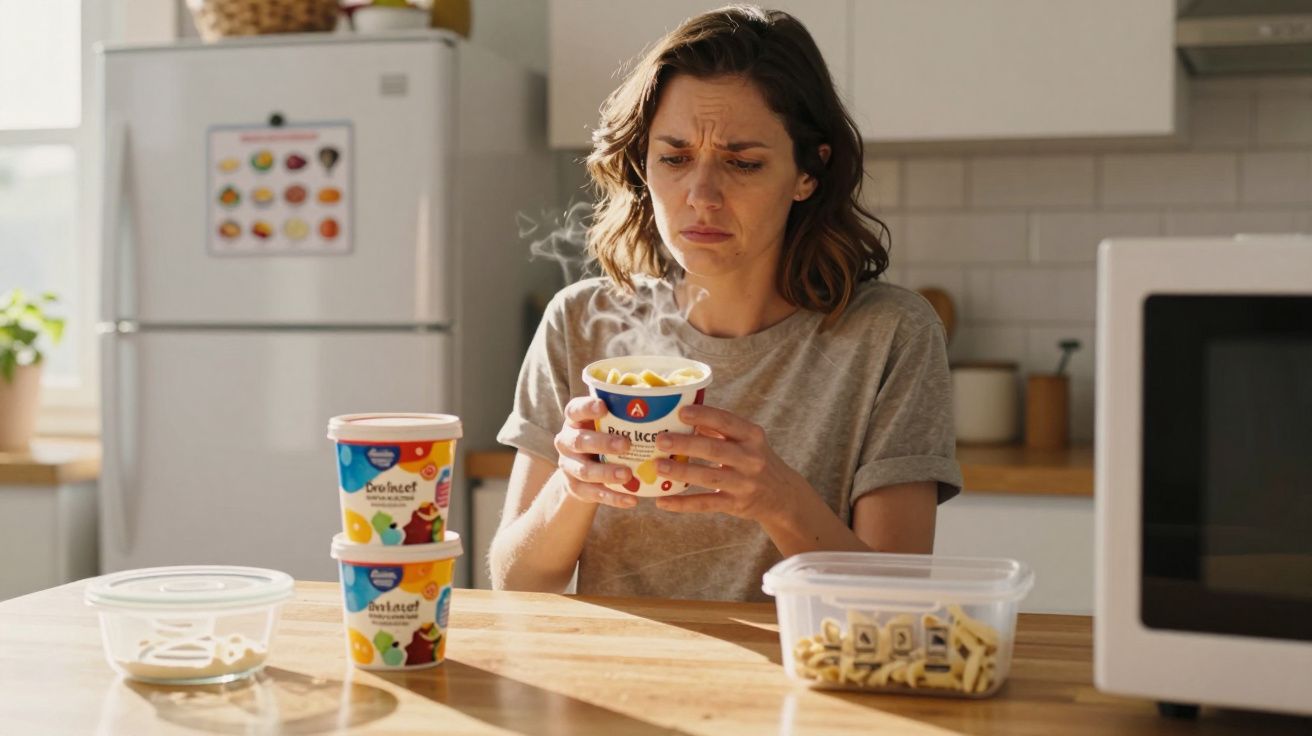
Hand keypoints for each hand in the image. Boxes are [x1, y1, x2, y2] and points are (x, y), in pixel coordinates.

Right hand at [553, 396, 637, 508]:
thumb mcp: (608, 424)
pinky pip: (593, 494)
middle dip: (602, 443)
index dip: (587, 408)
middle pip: (580, 441)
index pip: (575, 410)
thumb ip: (624, 414)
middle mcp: (567, 441)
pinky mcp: (575, 488)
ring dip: (607, 473)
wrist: (583, 472)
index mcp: (575, 420)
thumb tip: (662, 400)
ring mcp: (569, 466)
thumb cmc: (605, 437)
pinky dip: (613, 498)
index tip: (604, 406)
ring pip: (585, 471)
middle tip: (626, 444)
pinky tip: (632, 500)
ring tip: (628, 475)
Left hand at [651, 404, 810, 521]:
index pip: (727, 422)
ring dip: (681, 472)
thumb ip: (718, 428)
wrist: (782, 496)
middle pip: (714, 449)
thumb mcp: (746, 440)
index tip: (681, 412)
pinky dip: (683, 504)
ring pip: (708, 477)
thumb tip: (682, 416)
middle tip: (661, 440)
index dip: (704, 416)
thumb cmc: (754, 459)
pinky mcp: (736, 505)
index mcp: (752, 436)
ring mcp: (744, 483)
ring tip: (657, 466)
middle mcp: (751, 459)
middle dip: (686, 444)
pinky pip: (706, 504)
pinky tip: (662, 501)